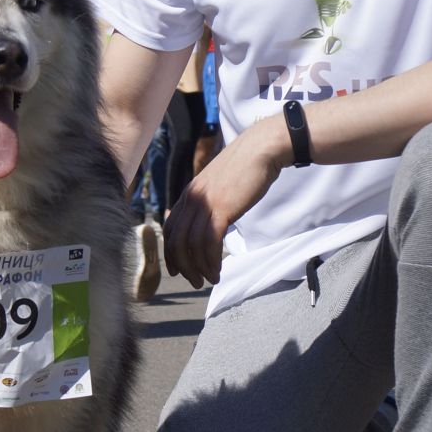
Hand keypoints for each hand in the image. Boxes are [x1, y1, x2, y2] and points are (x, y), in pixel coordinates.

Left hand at [161, 119, 283, 287]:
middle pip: (177, 241)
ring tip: (210, 279)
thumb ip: (211, 200)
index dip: (171, 253)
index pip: (171, 229)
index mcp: (190, 194)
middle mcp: (192, 199)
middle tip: (195, 281)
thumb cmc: (246, 167)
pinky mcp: (221, 208)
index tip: (178, 269)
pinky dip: (211, 261)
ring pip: (191, 246)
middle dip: (184, 266)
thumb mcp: (220, 184)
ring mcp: (205, 203)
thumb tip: (212, 219)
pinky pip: (209, 243)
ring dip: (199, 268)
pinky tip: (218, 270)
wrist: (261, 149)